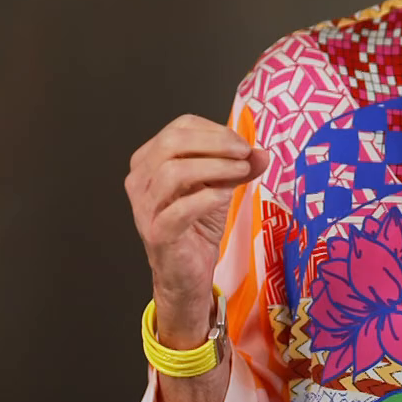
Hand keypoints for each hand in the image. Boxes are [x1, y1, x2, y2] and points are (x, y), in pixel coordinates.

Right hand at [126, 114, 268, 346]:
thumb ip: (239, 167)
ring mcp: (144, 208)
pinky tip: (225, 196)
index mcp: (150, 160)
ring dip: (214, 167)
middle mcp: (140, 180)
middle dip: (214, 143)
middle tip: (244, 153)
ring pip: (172, 172)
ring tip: (241, 172)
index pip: (179, 128)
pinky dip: (206, 198)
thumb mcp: (220, 187)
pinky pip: (178, 210)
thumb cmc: (196, 226)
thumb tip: (261, 153)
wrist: (186, 274)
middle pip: (171, 143)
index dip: (215, 131)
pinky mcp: (157, 234)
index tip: (243, 144)